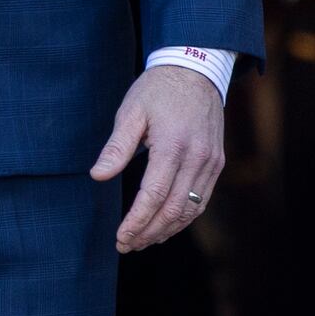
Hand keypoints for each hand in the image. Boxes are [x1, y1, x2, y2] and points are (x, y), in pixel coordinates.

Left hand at [92, 64, 225, 253]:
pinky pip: (201, 200)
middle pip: (173, 209)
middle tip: (126, 245)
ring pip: (190, 209)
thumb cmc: (157, 90)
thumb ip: (116, 147)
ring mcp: (211, 161)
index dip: (137, 221)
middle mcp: (197, 157)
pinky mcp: (216, 162)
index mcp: (173, 144)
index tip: (120, 237)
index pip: (154, 195)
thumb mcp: (131, 111)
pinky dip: (183, 218)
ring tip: (142, 241)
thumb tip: (98, 176)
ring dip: (166, 230)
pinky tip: (165, 226)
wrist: (196, 70)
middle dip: (148, 232)